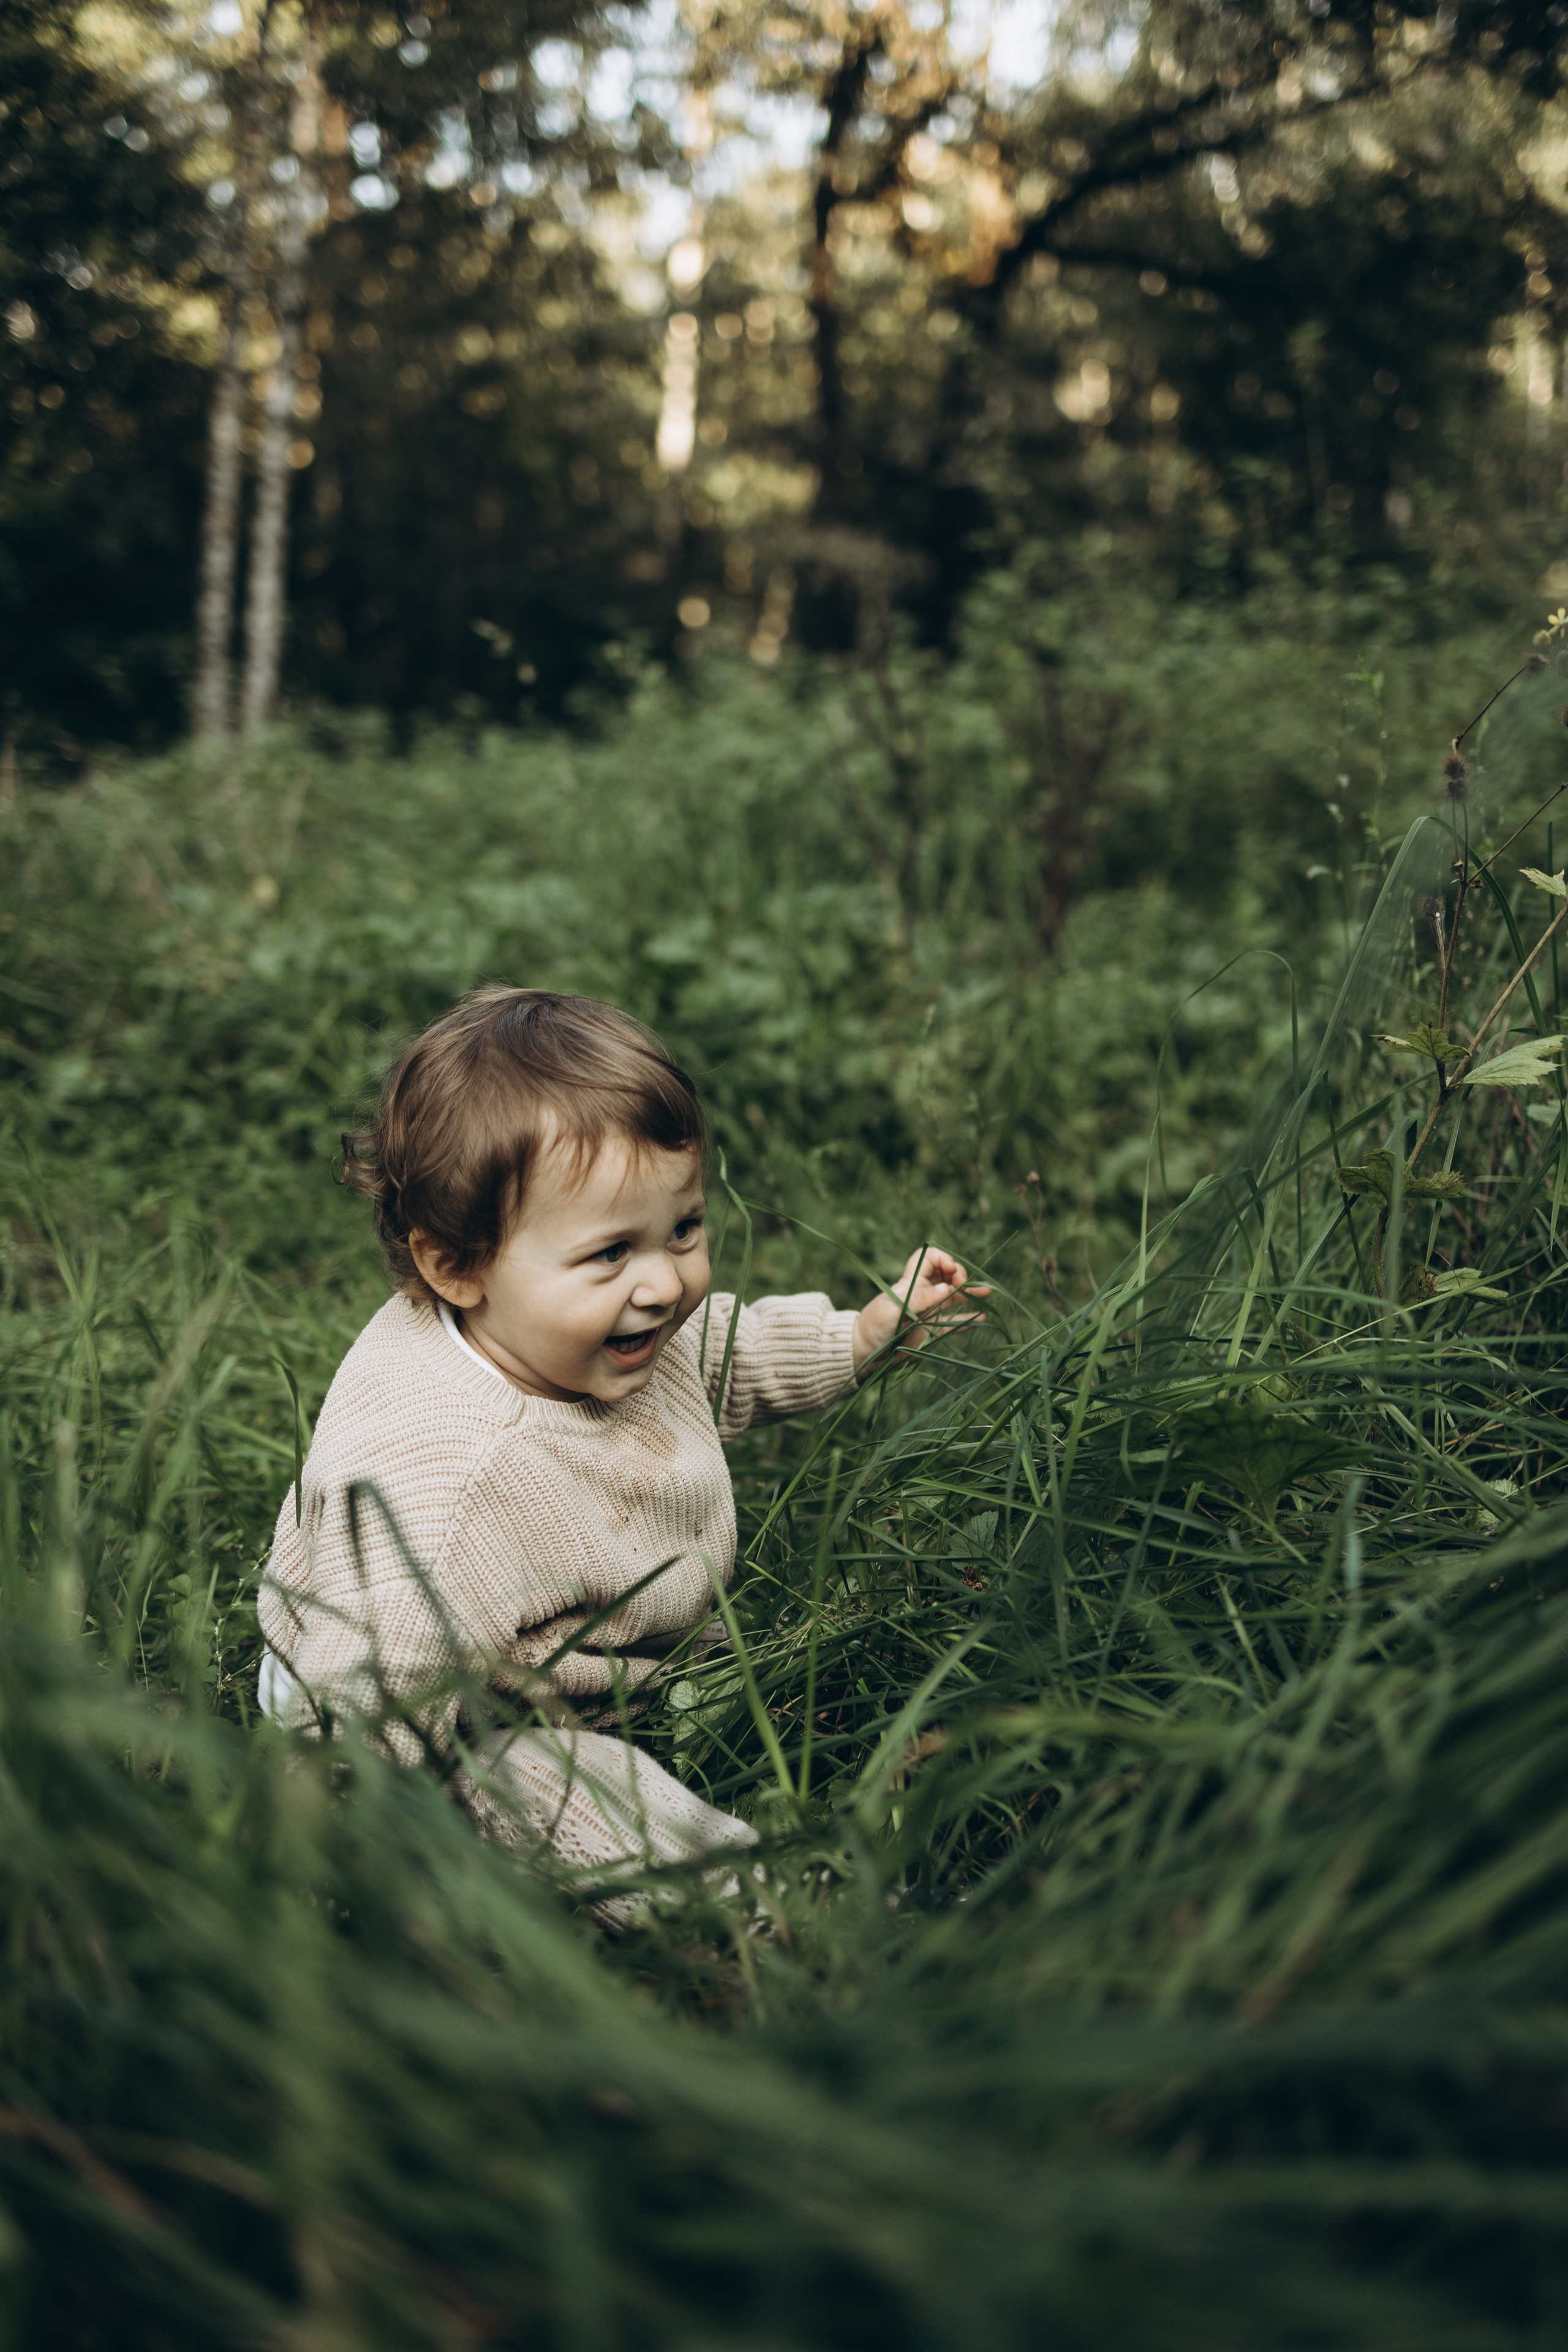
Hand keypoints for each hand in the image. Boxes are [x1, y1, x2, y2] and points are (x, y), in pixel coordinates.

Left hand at [852, 1247, 990, 1375]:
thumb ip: (920, 1299)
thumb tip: (947, 1289)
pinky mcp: (934, 1330)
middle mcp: (924, 1294)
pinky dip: (969, 1320)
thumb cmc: (874, 1324)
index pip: (929, 1259)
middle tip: (963, 1285)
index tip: (950, 1269)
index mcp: (912, 1282)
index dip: (943, 1259)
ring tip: (988, 1293)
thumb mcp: (893, 1308)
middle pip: (947, 1276)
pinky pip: (956, 1322)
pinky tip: (982, 1318)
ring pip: (955, 1297)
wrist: (867, 1352)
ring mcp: (931, 1312)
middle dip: (959, 1275)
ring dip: (971, 1293)